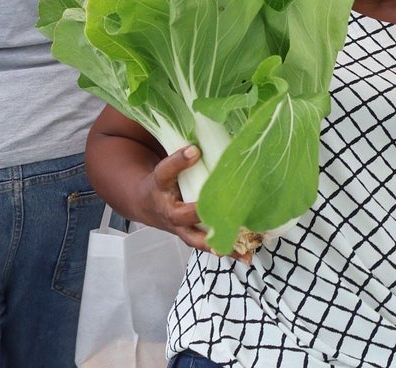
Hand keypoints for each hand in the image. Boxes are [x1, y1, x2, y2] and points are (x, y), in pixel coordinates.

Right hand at [134, 145, 249, 262]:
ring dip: (218, 241)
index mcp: (159, 185)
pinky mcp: (192, 236)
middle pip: (181, 214)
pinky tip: (248, 255)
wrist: (148, 204)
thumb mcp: (167, 164)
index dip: (178, 162)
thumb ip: (181, 154)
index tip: (194, 149)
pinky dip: (228, 251)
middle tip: (219, 209)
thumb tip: (205, 140)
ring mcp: (180, 227)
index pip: (165, 172)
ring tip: (240, 244)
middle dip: (200, 212)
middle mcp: (168, 210)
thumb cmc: (164, 180)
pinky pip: (210, 246)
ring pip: (197, 237)